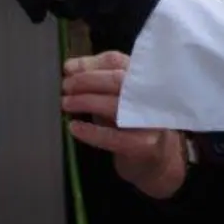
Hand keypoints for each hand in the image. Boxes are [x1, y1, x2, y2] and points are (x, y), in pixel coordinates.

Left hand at [61, 52, 187, 198]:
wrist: (158, 162)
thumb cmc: (132, 126)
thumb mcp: (118, 100)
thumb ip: (98, 84)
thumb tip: (70, 68)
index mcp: (144, 79)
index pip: (118, 61)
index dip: (90, 63)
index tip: (68, 68)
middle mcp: (151, 96)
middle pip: (118, 79)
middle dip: (87, 80)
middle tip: (65, 86)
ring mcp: (150, 120)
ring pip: (115, 105)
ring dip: (86, 101)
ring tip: (66, 104)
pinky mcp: (144, 145)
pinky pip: (113, 136)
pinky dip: (91, 131)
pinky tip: (74, 128)